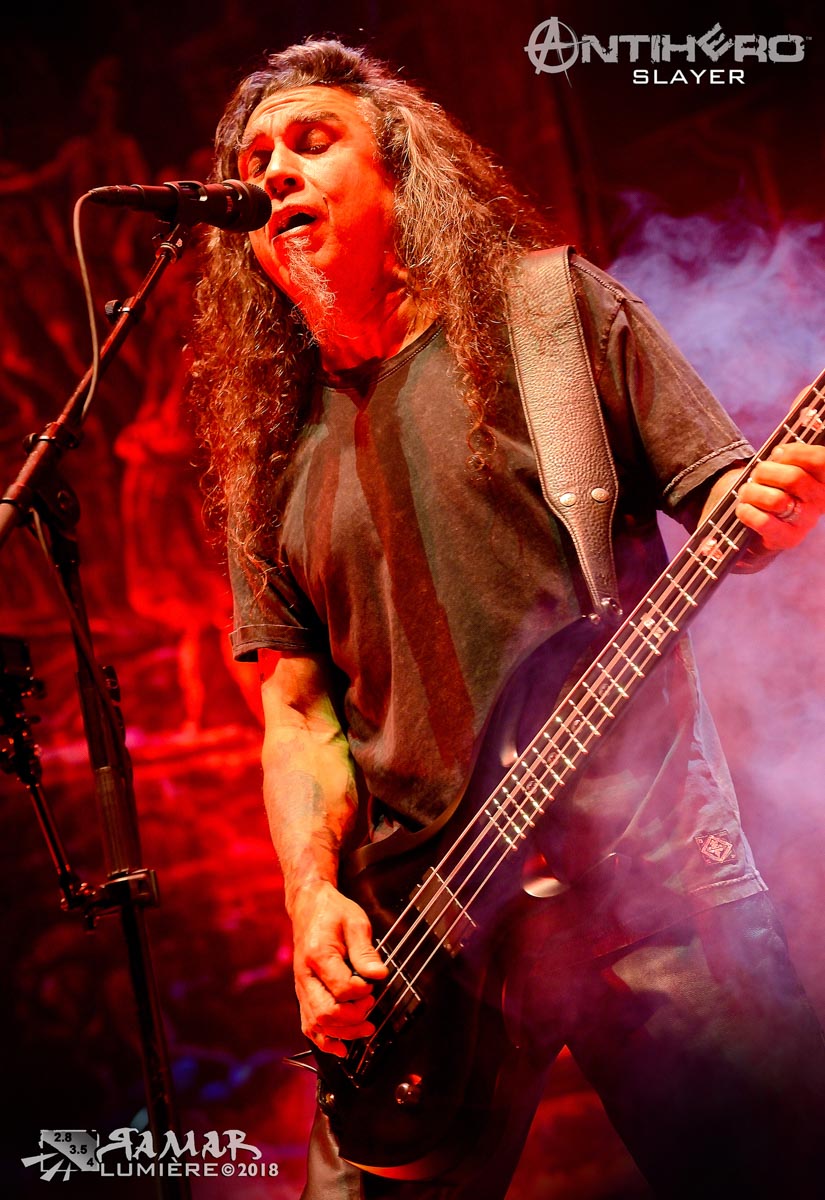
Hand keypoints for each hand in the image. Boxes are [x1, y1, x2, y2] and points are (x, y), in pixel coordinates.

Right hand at [290, 880, 388, 1057]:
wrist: (309, 907)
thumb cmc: (334, 913)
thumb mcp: (356, 922)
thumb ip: (366, 951)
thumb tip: (379, 976)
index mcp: (317, 955)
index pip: (341, 987)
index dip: (362, 992)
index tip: (375, 985)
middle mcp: (304, 976)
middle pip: (326, 1012)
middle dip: (353, 1017)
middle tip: (373, 1007)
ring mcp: (301, 988)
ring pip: (317, 1023)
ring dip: (343, 1032)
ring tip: (367, 1028)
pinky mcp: (304, 994)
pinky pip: (308, 1025)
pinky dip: (324, 1041)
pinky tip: (341, 1049)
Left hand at [736, 443, 824, 550]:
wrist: (761, 530)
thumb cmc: (772, 491)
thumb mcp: (783, 471)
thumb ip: (787, 458)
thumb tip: (779, 451)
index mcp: (823, 480)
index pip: (821, 460)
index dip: (796, 452)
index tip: (777, 453)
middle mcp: (819, 501)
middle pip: (794, 478)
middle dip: (765, 472)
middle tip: (755, 475)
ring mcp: (805, 521)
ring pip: (777, 500)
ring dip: (753, 492)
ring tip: (746, 492)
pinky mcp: (787, 538)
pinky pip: (764, 521)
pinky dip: (747, 512)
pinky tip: (744, 508)